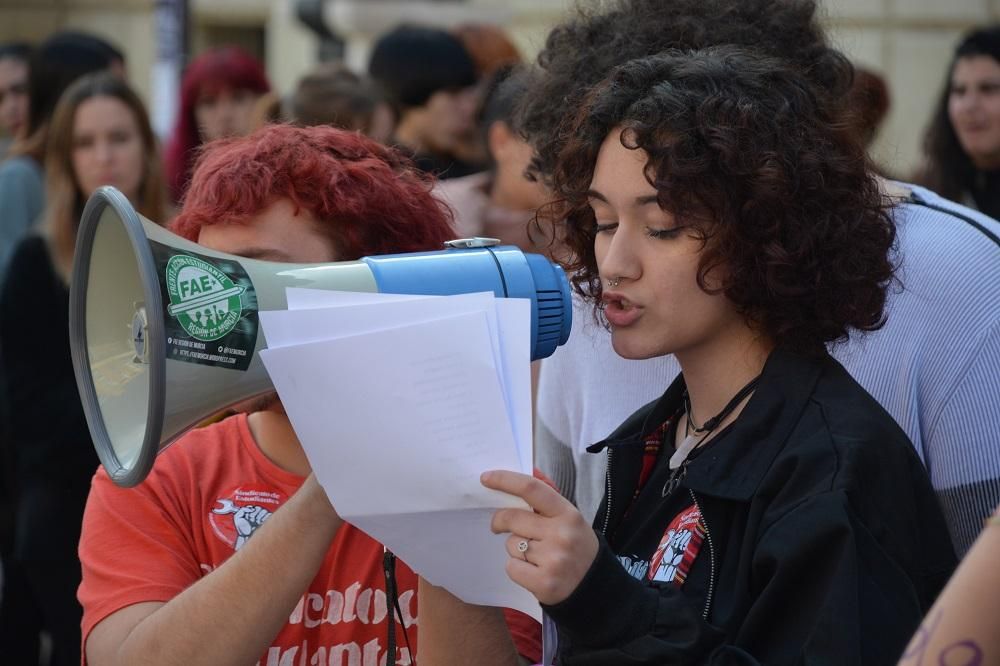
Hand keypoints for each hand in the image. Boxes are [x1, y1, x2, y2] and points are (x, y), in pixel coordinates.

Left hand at [483, 470, 598, 605]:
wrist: (596, 588)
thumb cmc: (576, 547)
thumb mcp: (569, 519)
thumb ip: (546, 499)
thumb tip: (524, 474)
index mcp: (568, 514)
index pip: (531, 489)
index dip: (505, 480)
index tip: (486, 478)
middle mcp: (561, 535)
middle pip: (512, 518)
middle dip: (499, 520)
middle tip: (498, 525)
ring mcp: (553, 560)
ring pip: (511, 544)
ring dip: (516, 548)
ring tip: (535, 555)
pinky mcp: (544, 583)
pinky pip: (511, 567)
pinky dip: (516, 568)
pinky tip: (533, 571)